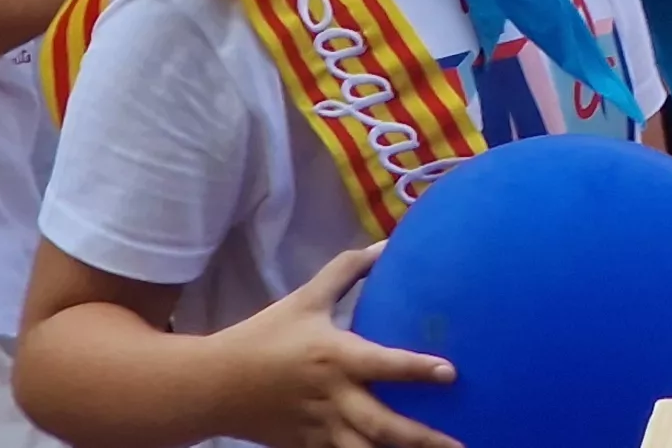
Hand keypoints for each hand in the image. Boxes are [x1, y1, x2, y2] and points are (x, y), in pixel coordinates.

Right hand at [210, 243, 458, 447]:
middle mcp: (333, 398)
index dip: (418, 370)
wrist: (212, 386)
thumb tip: (385, 245)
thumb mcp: (305, 299)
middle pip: (382, 425)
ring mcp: (321, 428)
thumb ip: (346, 271)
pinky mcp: (308, 446)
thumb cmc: (263, 337)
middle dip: (422, 439)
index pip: (384, 364)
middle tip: (459, 447)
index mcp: (336, 358)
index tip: (452, 374)